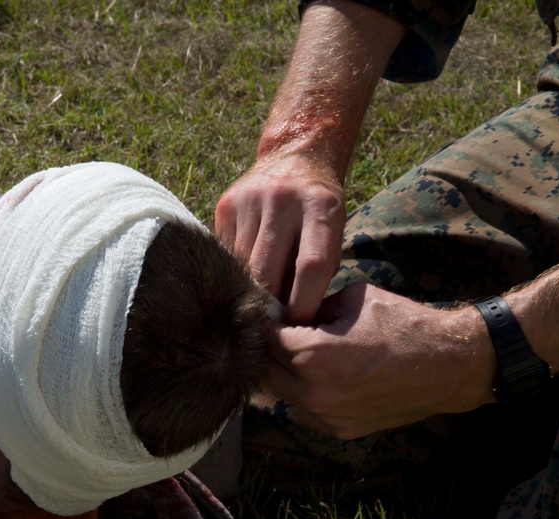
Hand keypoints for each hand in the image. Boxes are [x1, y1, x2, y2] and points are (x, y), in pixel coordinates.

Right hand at [215, 154, 345, 323]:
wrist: (296, 155)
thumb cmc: (320, 207)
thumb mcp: (333, 230)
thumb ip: (317, 268)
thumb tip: (290, 318)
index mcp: (320, 207)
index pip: (311, 266)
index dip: (303, 303)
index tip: (297, 322)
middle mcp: (283, 199)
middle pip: (268, 270)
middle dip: (269, 303)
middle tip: (273, 320)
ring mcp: (250, 199)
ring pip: (243, 265)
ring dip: (251, 287)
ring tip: (260, 295)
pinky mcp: (226, 203)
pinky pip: (227, 251)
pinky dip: (237, 266)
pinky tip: (247, 266)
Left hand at [265, 283, 496, 438]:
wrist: (447, 366)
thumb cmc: (402, 324)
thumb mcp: (352, 298)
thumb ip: (312, 307)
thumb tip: (286, 310)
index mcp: (311, 356)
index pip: (264, 338)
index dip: (267, 322)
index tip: (272, 312)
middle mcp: (312, 392)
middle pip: (266, 370)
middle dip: (270, 350)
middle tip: (282, 333)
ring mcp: (325, 416)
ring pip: (282, 394)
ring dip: (284, 373)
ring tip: (302, 353)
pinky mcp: (339, 430)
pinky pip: (304, 410)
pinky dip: (304, 392)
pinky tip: (322, 375)